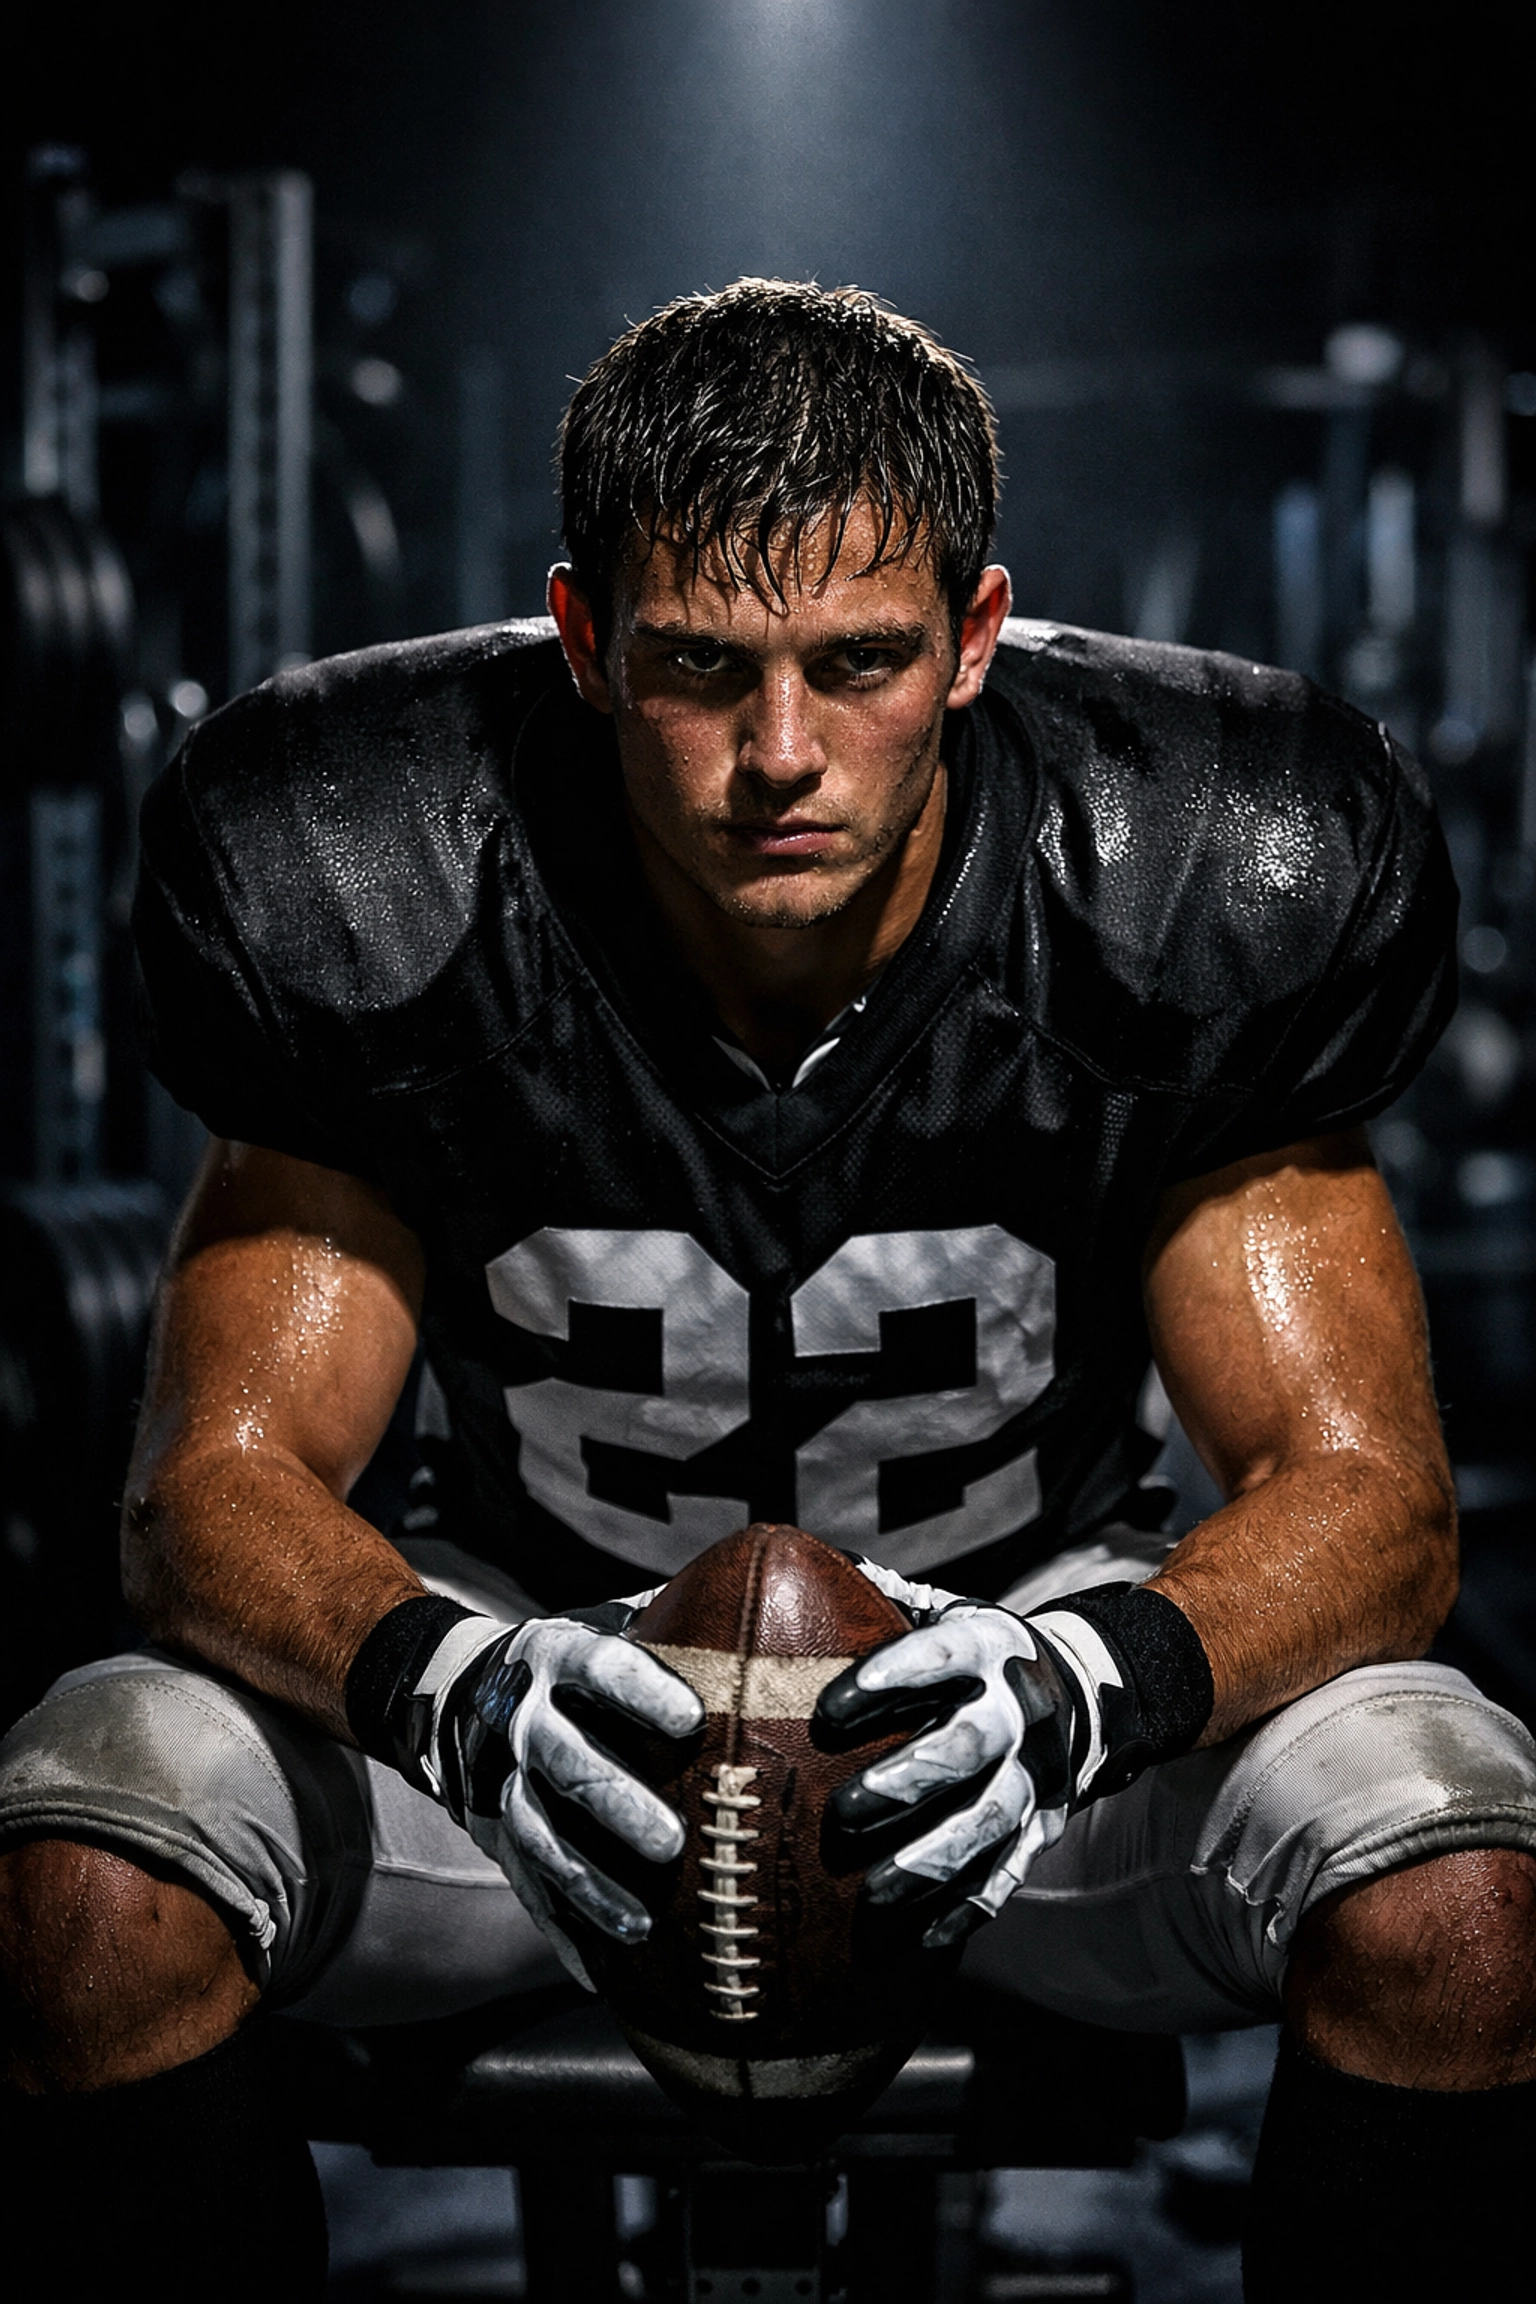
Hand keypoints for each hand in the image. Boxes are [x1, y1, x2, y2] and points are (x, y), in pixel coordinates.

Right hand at [422, 1599, 704, 1986]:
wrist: (455, 1689)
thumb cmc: (571, 1659)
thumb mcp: (605, 1619)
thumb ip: (673, 1615)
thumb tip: (771, 1594)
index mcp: (555, 1656)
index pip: (598, 1666)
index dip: (641, 1691)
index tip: (691, 1717)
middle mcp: (523, 1719)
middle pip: (567, 1764)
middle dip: (618, 1804)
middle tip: (673, 1842)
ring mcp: (502, 1782)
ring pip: (542, 1839)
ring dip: (590, 1883)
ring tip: (642, 1925)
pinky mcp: (494, 1836)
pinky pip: (526, 1888)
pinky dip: (562, 1931)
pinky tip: (599, 1974)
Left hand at [818, 1578, 1077, 1947]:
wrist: (1083, 1691)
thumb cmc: (978, 1655)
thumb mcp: (947, 1613)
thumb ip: (885, 1599)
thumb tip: (800, 1561)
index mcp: (990, 1648)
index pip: (940, 1657)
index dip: (887, 1678)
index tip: (827, 1709)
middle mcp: (1021, 1712)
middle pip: (967, 1749)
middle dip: (905, 1783)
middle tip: (843, 1811)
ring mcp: (1037, 1775)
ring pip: (989, 1823)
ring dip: (932, 1860)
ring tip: (873, 1892)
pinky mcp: (1044, 1827)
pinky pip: (1008, 1874)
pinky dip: (966, 1909)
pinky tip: (922, 1938)